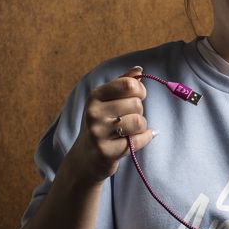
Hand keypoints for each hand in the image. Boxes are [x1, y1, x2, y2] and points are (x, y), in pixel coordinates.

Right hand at [68, 66, 154, 184]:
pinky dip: (143, 140)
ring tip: (129, 131)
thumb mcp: (106, 101)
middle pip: (137, 104)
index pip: (128, 84)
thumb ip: (122, 83)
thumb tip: (139, 69)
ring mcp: (98, 133)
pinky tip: (132, 141)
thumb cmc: (101, 125)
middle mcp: (93, 113)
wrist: (84, 158)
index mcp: (95, 96)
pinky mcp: (105, 152)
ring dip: (141, 127)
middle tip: (127, 119)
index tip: (137, 96)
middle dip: (139, 112)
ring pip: (139, 122)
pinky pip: (138, 141)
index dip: (140, 90)